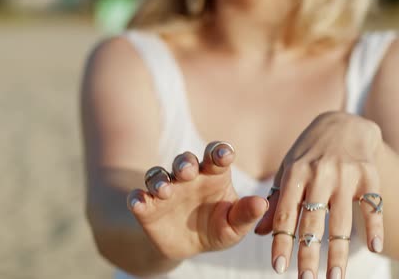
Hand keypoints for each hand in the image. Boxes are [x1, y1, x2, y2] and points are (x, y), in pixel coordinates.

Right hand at [127, 141, 267, 259]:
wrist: (190, 247)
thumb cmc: (219, 228)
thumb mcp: (235, 226)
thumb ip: (246, 214)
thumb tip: (262, 204)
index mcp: (213, 175)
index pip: (216, 155)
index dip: (219, 152)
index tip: (224, 155)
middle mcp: (188, 177)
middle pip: (185, 161)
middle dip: (185, 163)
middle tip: (189, 171)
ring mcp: (166, 190)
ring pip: (158, 175)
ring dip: (159, 180)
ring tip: (164, 190)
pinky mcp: (147, 207)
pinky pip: (138, 197)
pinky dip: (136, 198)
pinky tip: (138, 202)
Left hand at [255, 111, 384, 277]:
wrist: (344, 124)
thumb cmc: (309, 153)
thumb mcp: (288, 170)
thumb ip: (277, 200)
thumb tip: (260, 233)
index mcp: (295, 172)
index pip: (285, 213)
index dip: (281, 241)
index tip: (278, 268)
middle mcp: (319, 173)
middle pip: (312, 221)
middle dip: (308, 253)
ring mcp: (346, 174)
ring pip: (341, 220)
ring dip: (338, 252)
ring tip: (334, 277)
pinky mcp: (369, 174)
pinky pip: (373, 205)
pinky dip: (375, 226)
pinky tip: (375, 247)